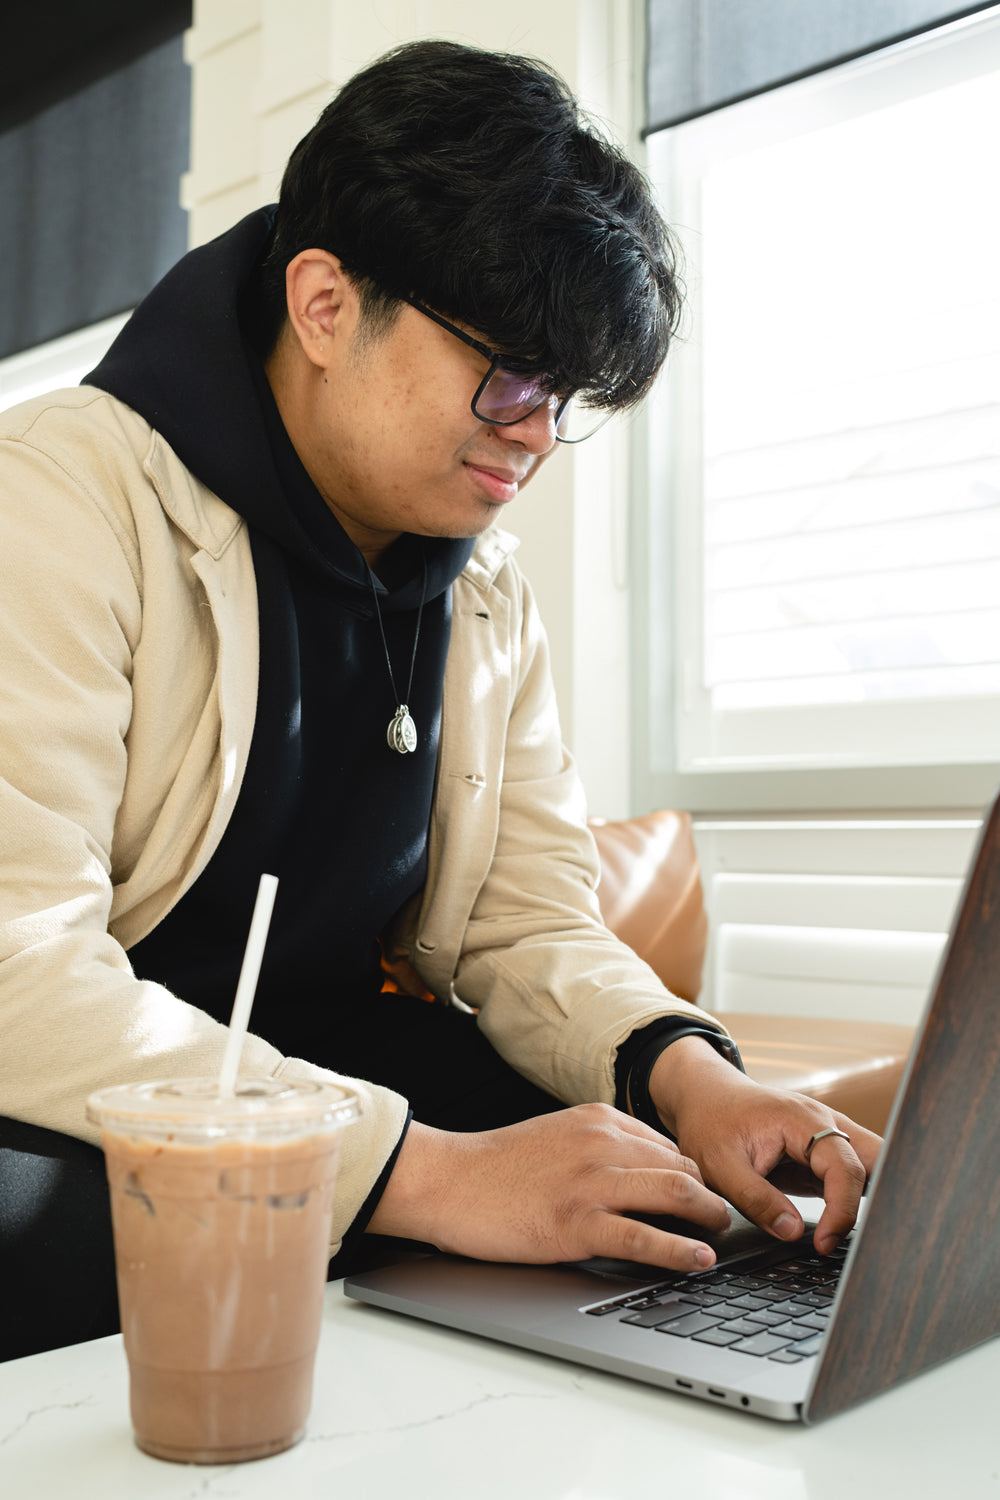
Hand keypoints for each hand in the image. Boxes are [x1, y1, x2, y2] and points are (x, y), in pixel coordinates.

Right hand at [367, 1104, 732, 1271]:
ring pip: (676, 1196)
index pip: (669, 1147)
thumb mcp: (559, 1136)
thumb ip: (601, 1146)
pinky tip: (698, 1261)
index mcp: (600, 1120)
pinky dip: (680, 1251)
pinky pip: (645, 1237)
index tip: (707, 1196)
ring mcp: (593, 1183)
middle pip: (684, 1168)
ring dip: (709, 1219)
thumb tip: (644, 1171)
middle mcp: (604, 1144)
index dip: (696, 1175)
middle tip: (723, 1219)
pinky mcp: (578, 1223)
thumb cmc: (498, 1166)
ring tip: (720, 1236)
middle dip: (712, 1196)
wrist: (450, 1180)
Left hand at [648, 1037, 880, 1253]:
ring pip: (875, 1165)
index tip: (825, 1243)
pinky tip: (856, 1227)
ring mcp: (830, 1135)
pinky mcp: (826, 1154)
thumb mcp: (719, 1166)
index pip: (844, 1166)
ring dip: (877, 1198)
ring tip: (872, 1241)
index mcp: (802, 1120)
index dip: (842, 1209)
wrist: (706, 1097)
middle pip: (878, 1158)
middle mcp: (826, 1123)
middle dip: (885, 1198)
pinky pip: (856, 1175)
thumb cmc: (711, 1124)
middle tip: (873, 1244)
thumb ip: (756, 1200)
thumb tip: (794, 1233)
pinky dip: (861, 1198)